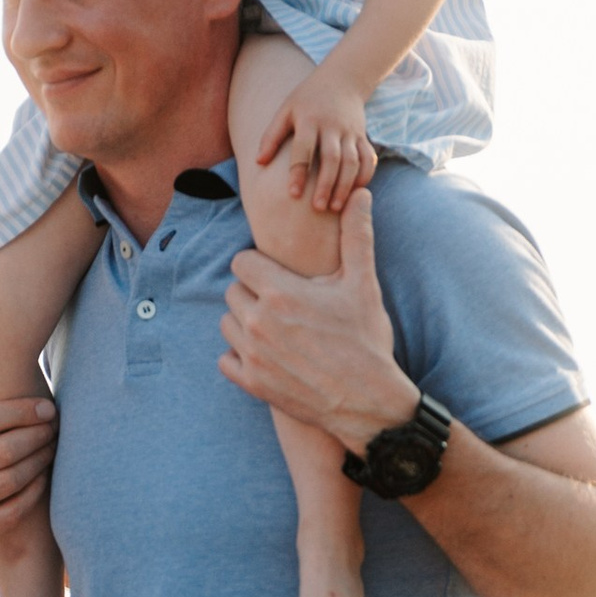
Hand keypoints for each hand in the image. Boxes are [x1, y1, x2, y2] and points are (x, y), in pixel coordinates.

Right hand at [0, 388, 58, 540]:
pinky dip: (32, 493)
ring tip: (55, 448)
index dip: (21, 412)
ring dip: (39, 463)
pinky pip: (10, 512)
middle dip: (36, 437)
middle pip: (1, 450)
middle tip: (58, 427)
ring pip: (9, 481)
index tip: (49, 407)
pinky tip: (45, 477)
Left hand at [220, 187, 418, 448]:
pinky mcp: (251, 383)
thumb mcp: (363, 284)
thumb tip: (362, 194)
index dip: (261, 266)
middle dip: (254, 293)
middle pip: (233, 291)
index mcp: (280, 291)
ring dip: (245, 323)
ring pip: (228, 324)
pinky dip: (242, 357)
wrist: (368, 402)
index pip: (242, 262)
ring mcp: (252, 354)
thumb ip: (357, 236)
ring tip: (277, 328)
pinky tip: (268, 355)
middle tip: (284, 304)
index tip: (281, 276)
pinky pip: (226, 359)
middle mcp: (258, 321)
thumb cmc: (367, 340)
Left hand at [255, 74, 377, 214]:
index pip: (304, 149)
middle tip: (317, 208)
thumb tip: (258, 162)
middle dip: (325, 184)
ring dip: (345, 185)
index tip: (292, 194)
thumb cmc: (306, 99)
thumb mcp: (286, 110)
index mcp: (309, 120)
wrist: (342, 80)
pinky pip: (369, 158)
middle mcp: (332, 126)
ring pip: (352, 161)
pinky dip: (365, 176)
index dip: (298, 172)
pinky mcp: (363, 136)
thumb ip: (271, 135)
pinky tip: (355, 193)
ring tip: (335, 208)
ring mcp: (350, 131)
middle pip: (332, 158)